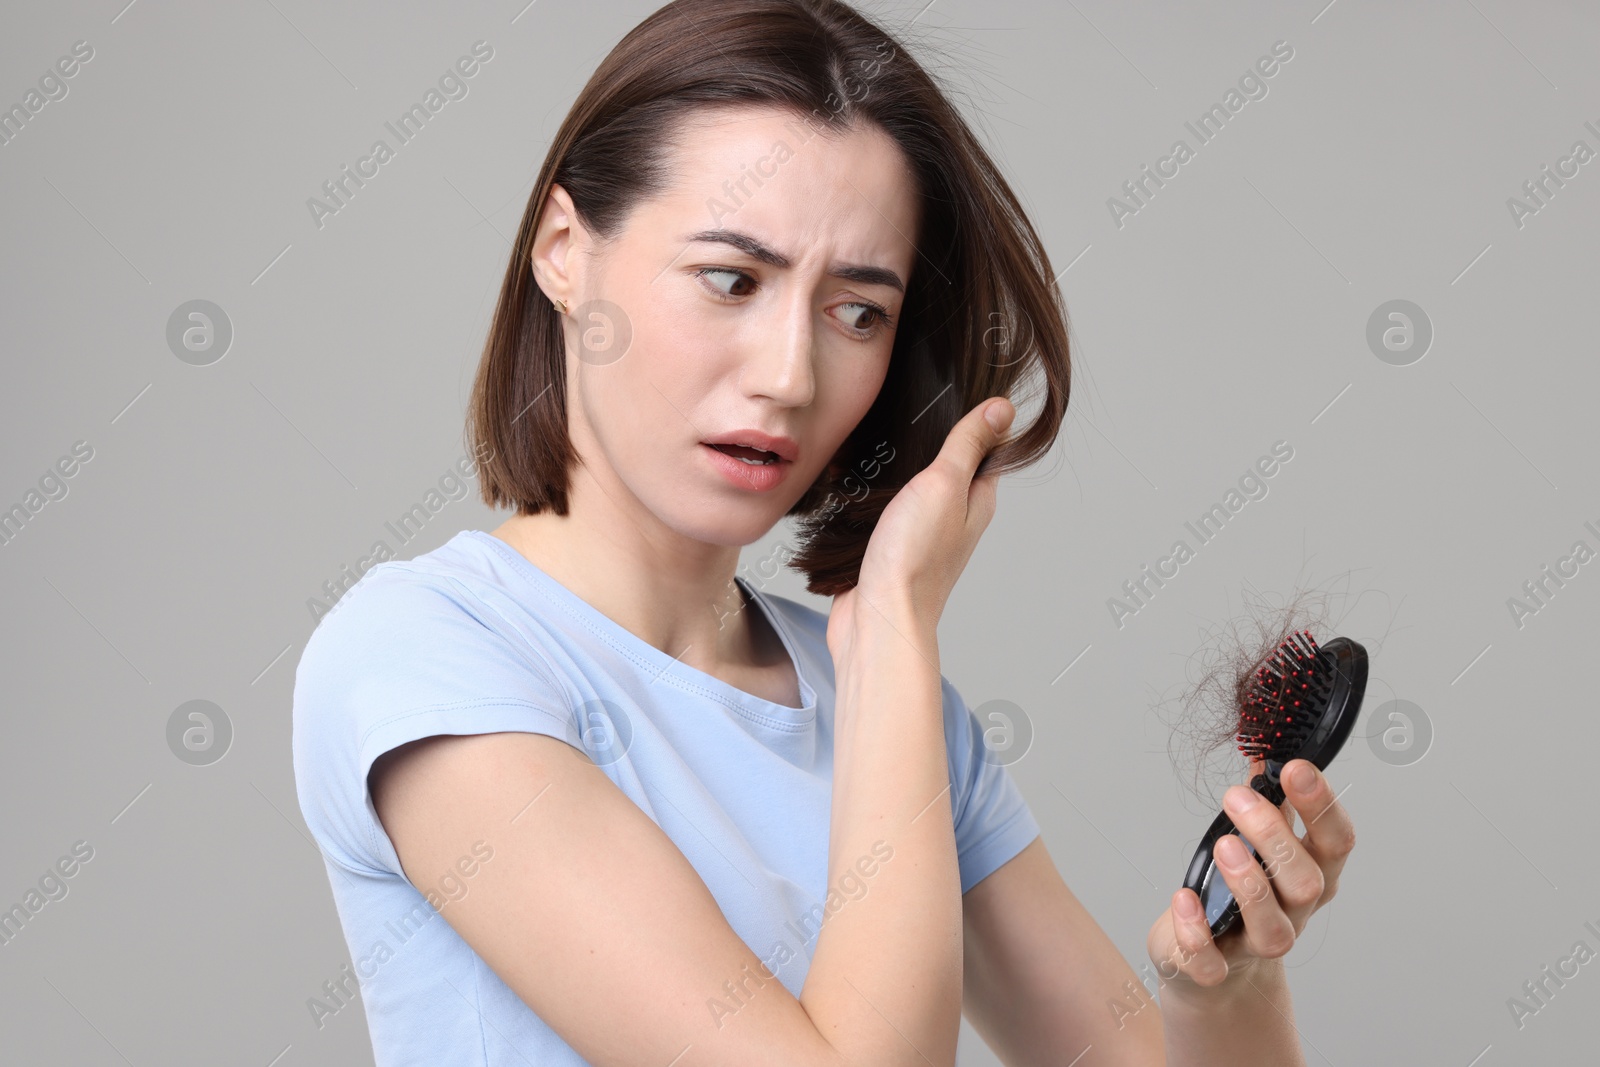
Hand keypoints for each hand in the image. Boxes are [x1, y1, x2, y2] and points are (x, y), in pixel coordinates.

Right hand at [826, 397, 1012, 661]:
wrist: (876, 618)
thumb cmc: (914, 560)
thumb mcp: (945, 485)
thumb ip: (968, 445)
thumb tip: (1002, 408)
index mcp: (976, 501)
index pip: (985, 450)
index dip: (972, 421)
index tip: (951, 392)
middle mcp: (952, 518)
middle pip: (945, 466)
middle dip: (924, 441)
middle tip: (902, 413)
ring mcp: (919, 534)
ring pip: (910, 487)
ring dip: (892, 467)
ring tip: (872, 443)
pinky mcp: (888, 547)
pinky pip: (882, 510)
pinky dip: (869, 493)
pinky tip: (852, 480)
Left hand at [1145, 759, 1354, 992]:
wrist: (1213, 969)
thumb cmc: (1237, 894)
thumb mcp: (1255, 845)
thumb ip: (1266, 802)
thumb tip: (1263, 753)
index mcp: (1310, 875)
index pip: (1336, 842)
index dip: (1322, 806)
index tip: (1295, 768)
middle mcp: (1293, 914)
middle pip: (1307, 882)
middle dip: (1275, 837)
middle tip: (1237, 798)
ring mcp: (1255, 946)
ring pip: (1273, 928)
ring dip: (1249, 883)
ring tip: (1223, 844)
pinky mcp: (1215, 969)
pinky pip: (1212, 962)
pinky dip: (1196, 931)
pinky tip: (1183, 898)